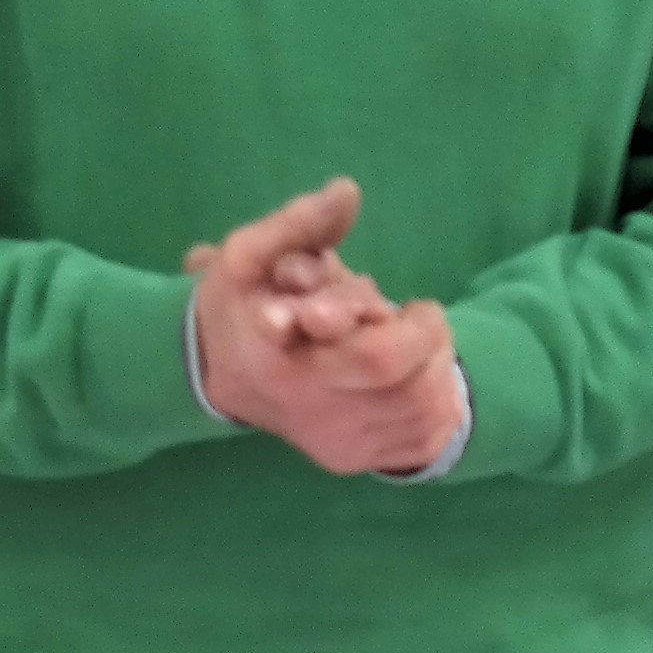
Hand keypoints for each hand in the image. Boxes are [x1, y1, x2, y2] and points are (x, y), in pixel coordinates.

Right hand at [186, 181, 465, 475]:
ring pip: (423, 411)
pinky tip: (417, 376)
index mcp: (282, 364)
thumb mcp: (248, 255)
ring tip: (415, 339)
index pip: (375, 356)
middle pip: (408, 384)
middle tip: (419, 314)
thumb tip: (348, 191)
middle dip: (429, 339)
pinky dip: (438, 401)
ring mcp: (333, 444)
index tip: (400, 303)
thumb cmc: (236, 307)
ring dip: (437, 365)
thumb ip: (297, 223)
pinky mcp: (352, 460)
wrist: (214, 374)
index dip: (408, 328)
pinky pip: (425, 441)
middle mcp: (310, 414)